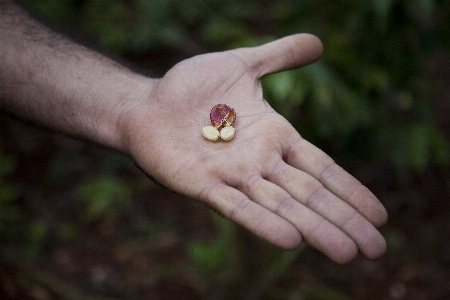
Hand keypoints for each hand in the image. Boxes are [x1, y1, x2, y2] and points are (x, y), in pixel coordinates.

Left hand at [121, 34, 387, 263]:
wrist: (146, 104)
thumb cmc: (191, 88)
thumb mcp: (242, 64)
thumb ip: (278, 56)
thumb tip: (319, 42)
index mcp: (274, 137)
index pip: (323, 168)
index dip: (351, 191)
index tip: (381, 216)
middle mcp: (260, 162)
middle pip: (309, 194)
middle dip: (343, 220)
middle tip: (376, 251)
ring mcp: (233, 175)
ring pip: (281, 205)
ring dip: (314, 228)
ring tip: (346, 253)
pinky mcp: (203, 185)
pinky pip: (237, 207)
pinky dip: (263, 223)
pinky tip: (290, 241)